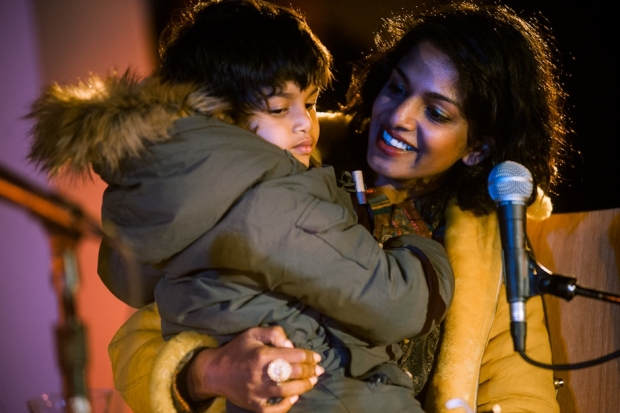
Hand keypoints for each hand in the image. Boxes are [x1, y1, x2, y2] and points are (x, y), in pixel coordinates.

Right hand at [187, 326, 322, 411]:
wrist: (214, 372)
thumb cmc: (237, 350)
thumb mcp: (253, 333)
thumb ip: (274, 333)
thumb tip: (291, 345)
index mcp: (263, 354)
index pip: (295, 355)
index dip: (310, 356)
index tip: (317, 357)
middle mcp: (261, 373)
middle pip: (294, 373)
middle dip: (310, 371)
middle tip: (319, 370)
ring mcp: (257, 392)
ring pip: (288, 391)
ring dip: (304, 386)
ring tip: (312, 382)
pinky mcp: (254, 405)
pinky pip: (274, 410)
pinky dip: (286, 405)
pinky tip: (294, 398)